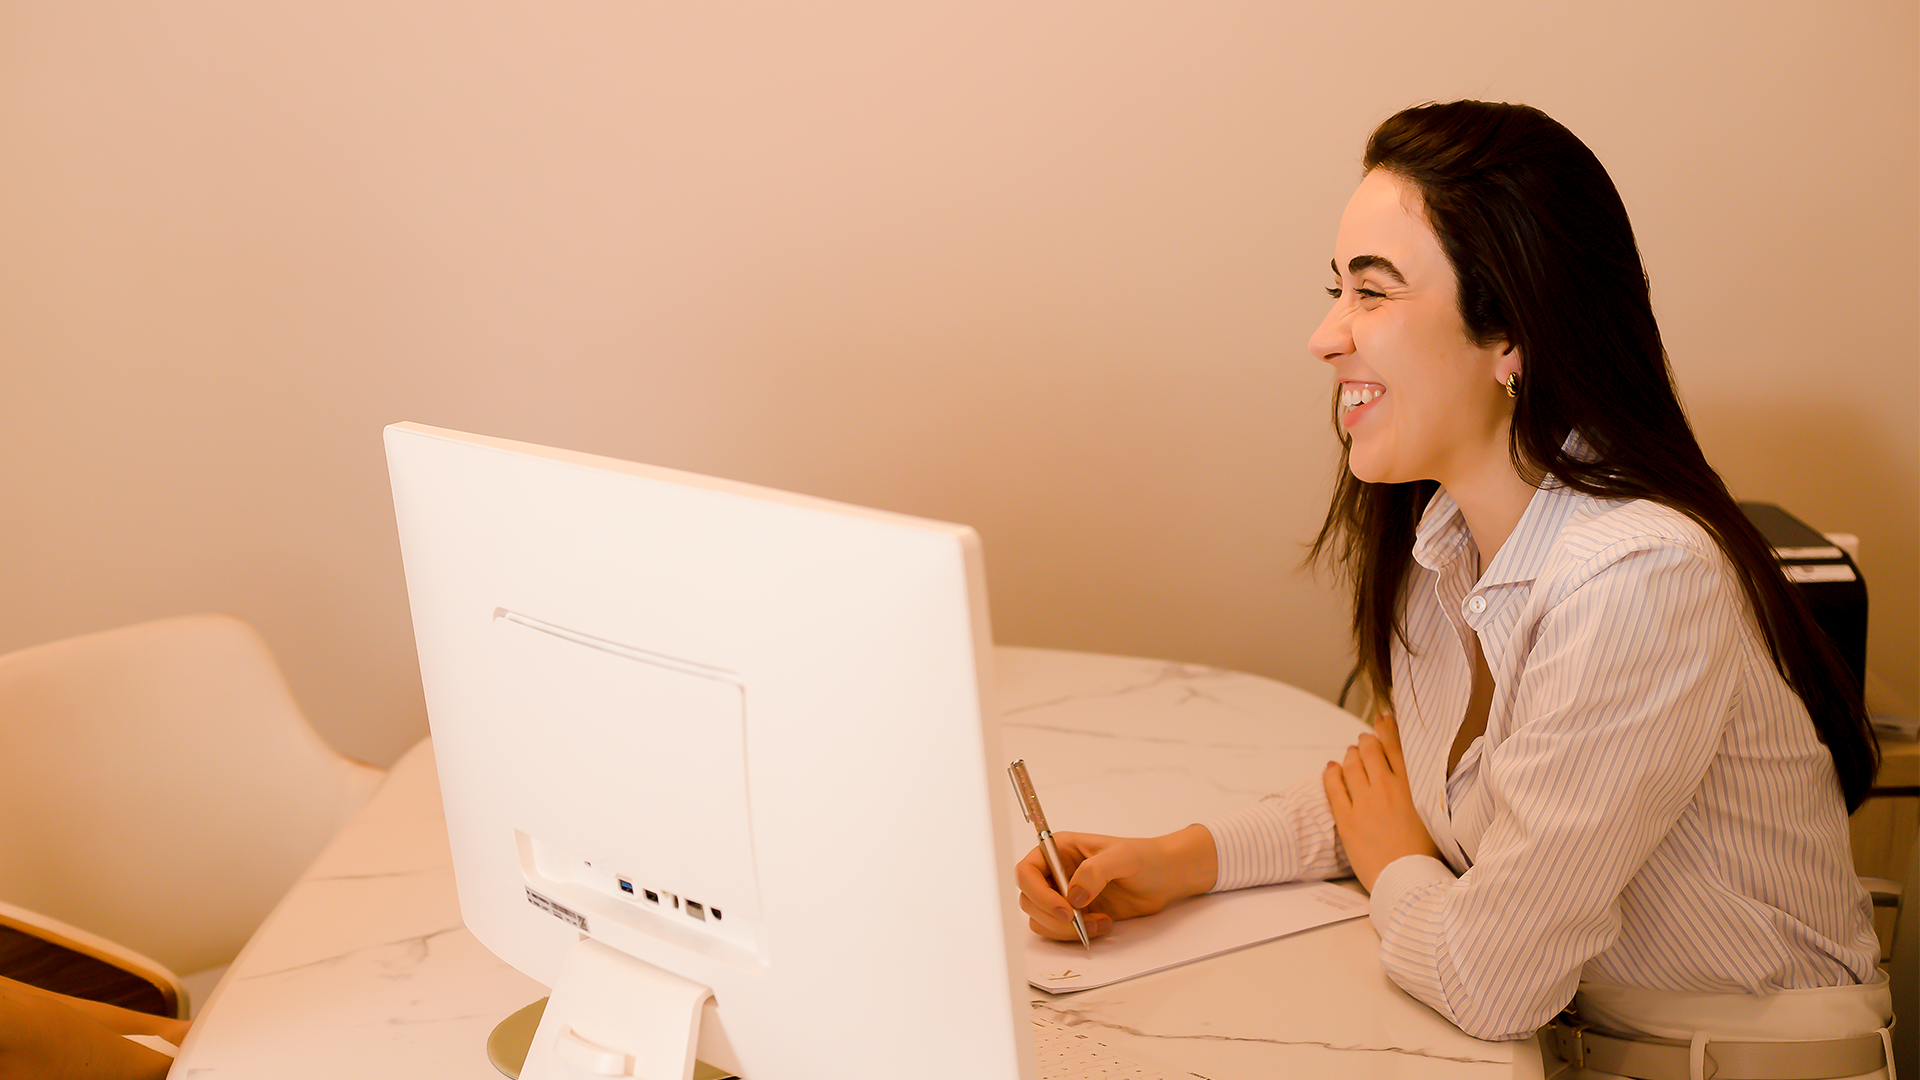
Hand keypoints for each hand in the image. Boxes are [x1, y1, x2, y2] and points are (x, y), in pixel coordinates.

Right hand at [1015, 825, 1216, 940]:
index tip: (1064, 909)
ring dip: (1065, 929)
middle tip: (1079, 920)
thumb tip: (1073, 895)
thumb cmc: (1145, 858)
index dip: (1038, 893)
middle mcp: (1056, 872)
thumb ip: (1095, 871)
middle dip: (1052, 916)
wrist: (1165, 877)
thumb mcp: (1123, 857)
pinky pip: (1059, 931)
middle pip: (1029, 900)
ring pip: (1041, 919)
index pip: (1027, 871)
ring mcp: (1063, 894)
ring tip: (1098, 922)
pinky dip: (1076, 935)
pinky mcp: (1075, 914)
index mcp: (1058, 849)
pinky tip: (1102, 925)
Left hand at [1323, 714, 1440, 891]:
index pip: (1396, 746)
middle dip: (1366, 741)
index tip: (1383, 719)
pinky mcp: (1346, 818)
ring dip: (1350, 755)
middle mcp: (1386, 787)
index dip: (1387, 728)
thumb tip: (1424, 781)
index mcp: (1412, 786)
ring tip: (1350, 753)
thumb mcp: (1437, 816)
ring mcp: (1363, 802)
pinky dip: (1331, 774)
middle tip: (1364, 740)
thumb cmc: (1428, 855)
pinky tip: (1331, 768)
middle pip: (1370, 751)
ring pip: (1351, 766)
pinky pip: (1333, 788)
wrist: (1408, 880)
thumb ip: (1428, 794)